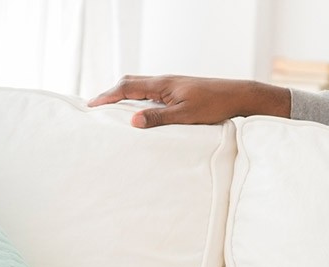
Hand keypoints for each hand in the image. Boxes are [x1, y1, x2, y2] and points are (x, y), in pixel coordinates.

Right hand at [87, 75, 290, 127]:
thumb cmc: (214, 105)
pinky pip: (151, 93)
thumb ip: (159, 118)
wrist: (238, 96)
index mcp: (162, 85)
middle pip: (130, 83)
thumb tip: (132, 121)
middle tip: (96, 108)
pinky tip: (139, 111)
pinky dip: (138, 100)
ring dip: (124, 97)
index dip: (107, 96)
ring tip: (112, 111)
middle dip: (111, 94)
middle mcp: (164, 82)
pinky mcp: (179, 91)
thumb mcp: (185, 116)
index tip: (91, 106)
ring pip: (140, 87)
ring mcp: (171, 85)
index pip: (126, 87)